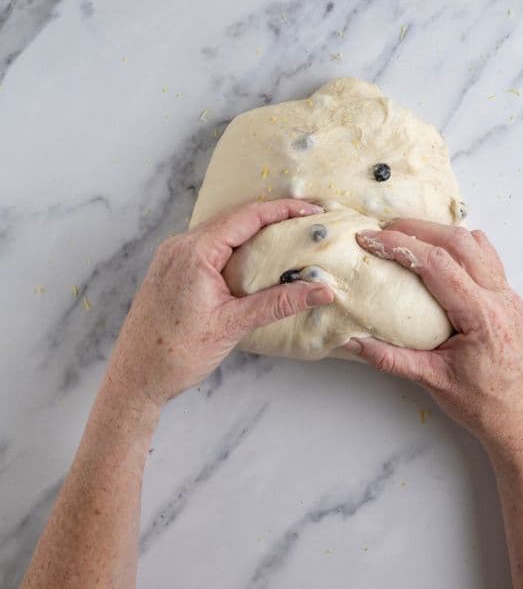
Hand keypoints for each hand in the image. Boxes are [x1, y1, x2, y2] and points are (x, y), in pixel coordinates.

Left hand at [102, 199, 335, 407]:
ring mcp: (172, 256)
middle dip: (273, 218)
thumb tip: (321, 291)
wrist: (136, 378)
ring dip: (255, 233)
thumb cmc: (177, 353)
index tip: (312, 212)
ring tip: (287, 240)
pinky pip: (210, 247)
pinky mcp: (171, 269)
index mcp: (194, 253)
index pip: (247, 217)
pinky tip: (255, 261)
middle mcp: (180, 246)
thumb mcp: (234, 324)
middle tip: (306, 225)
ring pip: (222, 232)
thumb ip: (280, 303)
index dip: (283, 210)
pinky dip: (237, 248)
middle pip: (235, 220)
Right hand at [347, 220, 522, 456]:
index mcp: (483, 315)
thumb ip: (390, 358)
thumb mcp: (432, 381)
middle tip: (383, 230)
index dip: (402, 245)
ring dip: (441, 233)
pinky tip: (437, 254)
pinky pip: (486, 258)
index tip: (371, 239)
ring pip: (477, 244)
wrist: (520, 419)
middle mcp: (500, 298)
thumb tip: (351, 341)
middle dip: (419, 229)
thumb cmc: (483, 404)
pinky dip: (460, 247)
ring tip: (407, 235)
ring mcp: (508, 296)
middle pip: (460, 242)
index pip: (438, 264)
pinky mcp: (507, 299)